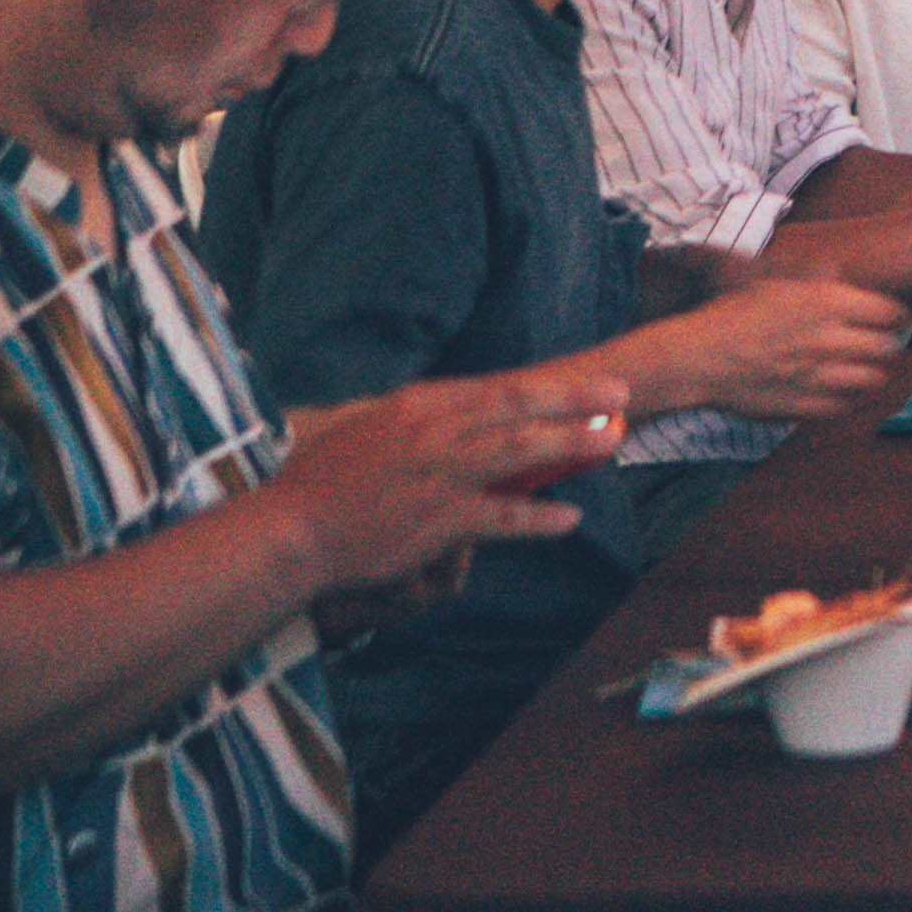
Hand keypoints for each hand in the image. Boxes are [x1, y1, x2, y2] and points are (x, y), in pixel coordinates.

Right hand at [262, 367, 628, 596]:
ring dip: (570, 444)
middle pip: (518, 407)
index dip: (543, 385)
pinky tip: (569, 518)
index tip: (582, 381)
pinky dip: (539, 517)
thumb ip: (410, 420)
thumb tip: (444, 413)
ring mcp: (439, 474)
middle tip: (620, 395)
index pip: (493, 387)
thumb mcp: (365, 429)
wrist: (291, 530)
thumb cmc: (321, 483)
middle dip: (574, 399)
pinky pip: (502, 515)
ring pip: (520, 451)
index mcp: (417, 405)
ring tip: (611, 442)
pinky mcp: (439, 519)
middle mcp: (434, 431)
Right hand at [640, 277, 908, 424]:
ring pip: (871, 379)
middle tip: (877, 345)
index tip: (889, 319)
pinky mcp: (807, 406)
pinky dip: (846, 398)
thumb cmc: (731, 313)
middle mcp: (832, 339)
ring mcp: (821, 376)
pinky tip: (836, 390)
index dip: (892, 316)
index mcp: (827, 303)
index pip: (889, 312)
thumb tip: (835, 272)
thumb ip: (810, 277)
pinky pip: (844, 405)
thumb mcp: (772, 281)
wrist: (700, 358)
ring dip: (869, 373)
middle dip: (884, 345)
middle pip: (886, 347)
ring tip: (862, 370)